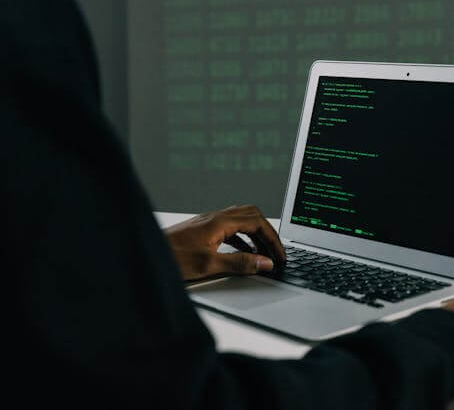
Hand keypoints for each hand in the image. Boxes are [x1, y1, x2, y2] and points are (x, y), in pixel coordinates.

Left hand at [164, 205, 285, 280]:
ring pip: (242, 221)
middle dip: (267, 233)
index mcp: (220, 222)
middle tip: (275, 252)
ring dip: (256, 236)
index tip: (280, 255)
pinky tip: (244, 253)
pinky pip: (231, 229)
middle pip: (252, 216)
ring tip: (264, 254)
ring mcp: (209, 223)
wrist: (144, 255)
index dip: (273, 239)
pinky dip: (243, 239)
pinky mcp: (203, 231)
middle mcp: (215, 218)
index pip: (257, 222)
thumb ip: (240, 263)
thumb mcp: (209, 265)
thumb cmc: (170, 258)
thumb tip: (265, 263)